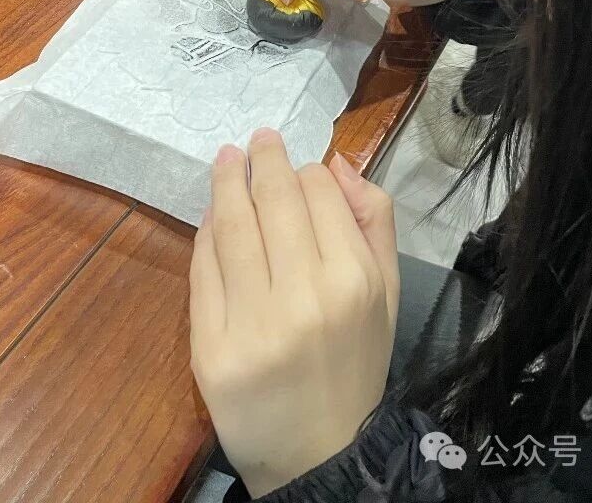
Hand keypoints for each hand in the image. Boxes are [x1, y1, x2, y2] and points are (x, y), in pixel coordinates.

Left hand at [189, 129, 399, 497]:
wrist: (320, 452)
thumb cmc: (357, 365)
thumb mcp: (389, 294)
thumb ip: (373, 223)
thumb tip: (336, 164)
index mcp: (354, 280)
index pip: (320, 195)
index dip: (307, 171)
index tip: (299, 166)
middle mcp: (304, 296)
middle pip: (273, 201)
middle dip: (262, 160)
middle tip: (256, 139)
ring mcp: (252, 323)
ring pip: (232, 228)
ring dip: (225, 184)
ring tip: (225, 159)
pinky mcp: (210, 349)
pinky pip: (202, 272)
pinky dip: (205, 235)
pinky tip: (211, 215)